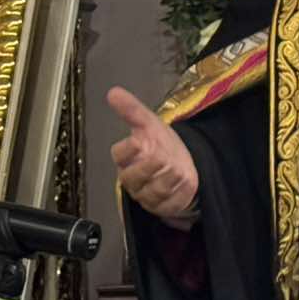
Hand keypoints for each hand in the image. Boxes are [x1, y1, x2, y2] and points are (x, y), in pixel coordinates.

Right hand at [109, 86, 199, 226]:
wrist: (184, 161)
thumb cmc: (161, 143)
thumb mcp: (150, 123)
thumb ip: (131, 109)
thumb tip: (113, 92)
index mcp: (126, 159)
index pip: (119, 156)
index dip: (129, 150)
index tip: (141, 141)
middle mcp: (133, 180)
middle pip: (134, 176)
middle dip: (152, 164)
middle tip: (165, 156)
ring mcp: (147, 196)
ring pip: (153, 191)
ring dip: (170, 176)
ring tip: (178, 167)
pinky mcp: (164, 207)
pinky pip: (170, 202)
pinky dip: (181, 190)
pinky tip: (185, 180)